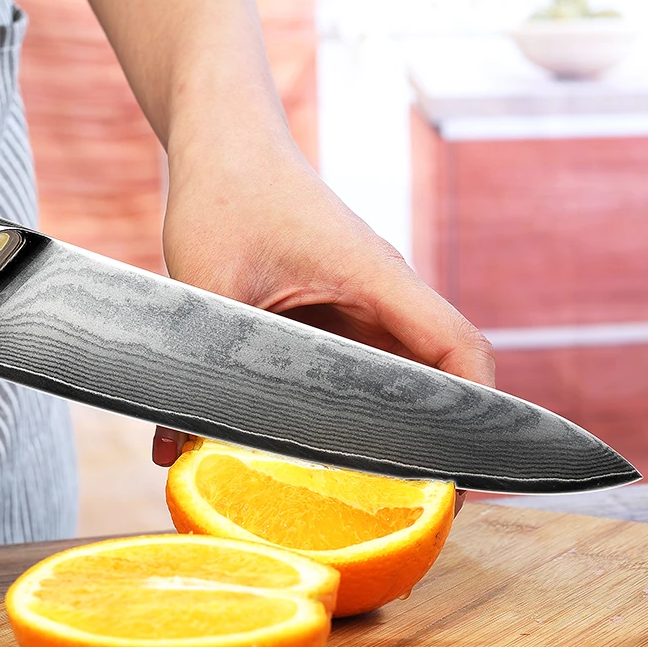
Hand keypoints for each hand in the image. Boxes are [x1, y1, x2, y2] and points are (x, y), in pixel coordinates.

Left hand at [151, 134, 494, 513]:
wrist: (222, 142)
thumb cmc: (225, 194)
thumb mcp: (208, 285)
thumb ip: (199, 368)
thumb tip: (172, 454)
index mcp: (376, 278)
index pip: (459, 352)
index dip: (474, 416)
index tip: (458, 476)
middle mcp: (381, 293)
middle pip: (433, 376)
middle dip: (424, 439)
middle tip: (400, 504)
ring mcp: (359, 301)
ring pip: (390, 376)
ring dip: (377, 425)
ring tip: (351, 487)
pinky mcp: (331, 308)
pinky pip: (351, 366)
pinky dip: (337, 405)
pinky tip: (295, 442)